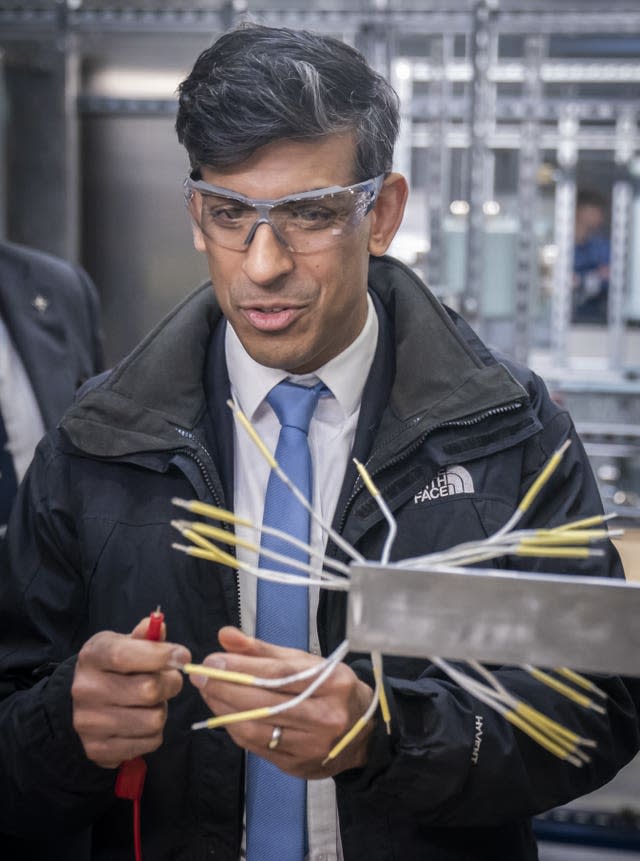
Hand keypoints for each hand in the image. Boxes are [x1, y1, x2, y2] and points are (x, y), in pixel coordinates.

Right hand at [72, 617, 190, 768]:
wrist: (82, 703)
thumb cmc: (114, 667)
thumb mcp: (124, 643)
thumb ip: (145, 636)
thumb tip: (160, 627)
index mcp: (92, 656)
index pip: (125, 656)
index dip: (161, 655)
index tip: (183, 656)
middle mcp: (85, 689)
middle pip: (148, 690)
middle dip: (170, 684)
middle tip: (168, 681)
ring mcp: (89, 723)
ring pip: (154, 719)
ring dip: (162, 710)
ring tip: (151, 703)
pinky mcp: (98, 750)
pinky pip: (150, 742)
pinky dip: (155, 733)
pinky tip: (142, 721)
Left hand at [191, 626, 374, 778]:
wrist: (364, 734)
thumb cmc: (331, 689)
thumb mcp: (308, 662)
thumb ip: (264, 650)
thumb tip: (225, 636)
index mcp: (332, 683)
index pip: (280, 674)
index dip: (242, 666)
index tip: (213, 659)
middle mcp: (326, 716)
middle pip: (265, 702)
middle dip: (226, 688)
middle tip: (201, 675)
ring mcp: (313, 745)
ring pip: (258, 728)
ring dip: (225, 710)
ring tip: (208, 693)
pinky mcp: (299, 765)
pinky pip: (258, 747)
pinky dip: (236, 729)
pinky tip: (224, 714)